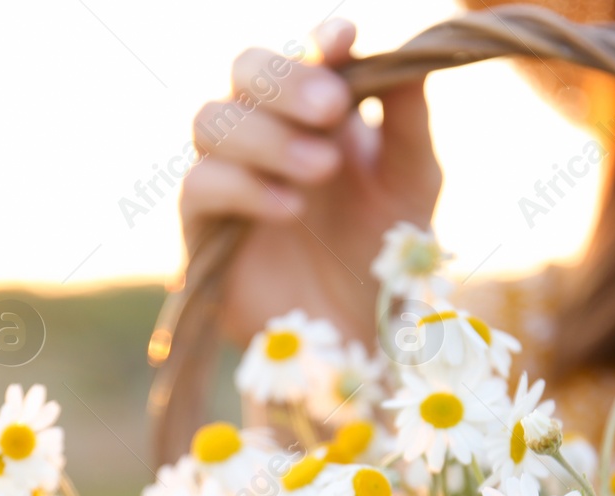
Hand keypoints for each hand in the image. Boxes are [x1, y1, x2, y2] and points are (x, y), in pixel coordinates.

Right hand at [180, 19, 440, 345]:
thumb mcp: (410, 185)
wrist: (355, 334)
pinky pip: (201, 186)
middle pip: (245, 69)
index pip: (304, 55)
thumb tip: (413, 58)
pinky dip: (245, 188)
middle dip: (287, 80)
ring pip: (212, 119)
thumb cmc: (383, 253)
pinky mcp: (202, 226)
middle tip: (333, 107)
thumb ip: (409, 122)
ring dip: (267, 136)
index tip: (342, 42)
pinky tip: (290, 207)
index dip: (316, 42)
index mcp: (318, 110)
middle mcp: (266, 130)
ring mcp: (228, 173)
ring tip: (321, 169)